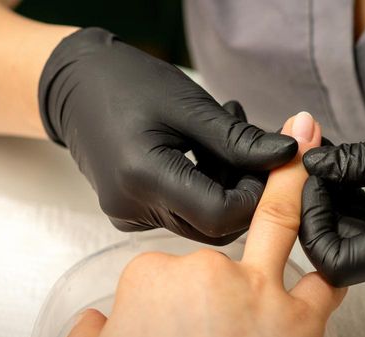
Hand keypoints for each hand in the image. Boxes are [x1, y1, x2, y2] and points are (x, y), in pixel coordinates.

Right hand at [38, 28, 297, 243]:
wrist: (74, 86)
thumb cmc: (127, 83)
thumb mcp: (190, 105)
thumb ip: (240, 139)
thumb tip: (289, 156)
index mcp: (143, 178)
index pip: (221, 216)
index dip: (256, 196)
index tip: (270, 162)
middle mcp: (132, 207)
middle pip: (214, 225)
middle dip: (244, 189)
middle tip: (251, 142)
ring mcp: (128, 215)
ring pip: (201, 220)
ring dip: (225, 184)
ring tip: (224, 134)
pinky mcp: (130, 212)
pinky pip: (181, 213)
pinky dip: (203, 186)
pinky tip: (202, 150)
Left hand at [300, 113, 364, 285]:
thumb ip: (362, 160)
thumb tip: (316, 163)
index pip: (336, 262)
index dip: (312, 224)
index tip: (312, 181)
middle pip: (343, 251)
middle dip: (320, 206)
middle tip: (317, 162)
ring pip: (357, 238)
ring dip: (337, 202)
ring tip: (333, 158)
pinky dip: (358, 202)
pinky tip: (352, 168)